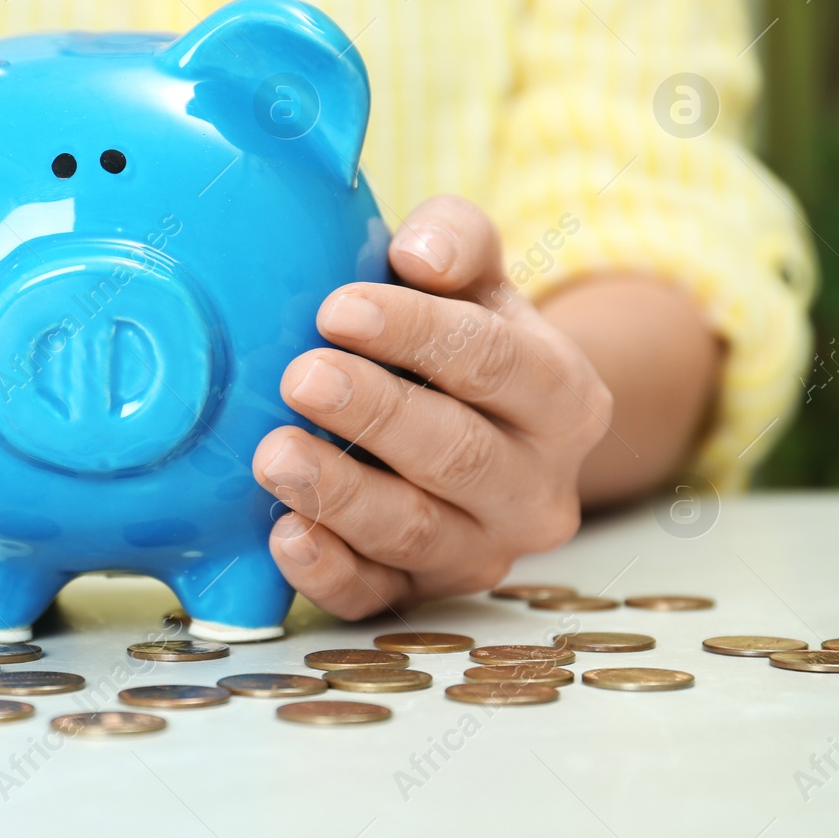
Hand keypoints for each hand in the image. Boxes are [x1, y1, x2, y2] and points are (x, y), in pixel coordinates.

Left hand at [253, 195, 612, 617]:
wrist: (479, 428)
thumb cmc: (463, 337)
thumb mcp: (475, 276)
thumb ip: (457, 240)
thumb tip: (420, 253)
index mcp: (563, 398)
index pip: (495, 362)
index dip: (416, 334)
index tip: (338, 308)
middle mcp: (537, 488)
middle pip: (457, 454)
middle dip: (375, 415)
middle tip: (300, 377)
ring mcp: (482, 550)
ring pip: (416, 532)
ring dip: (340, 495)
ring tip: (274, 455)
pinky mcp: (421, 595)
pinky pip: (376, 597)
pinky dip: (328, 573)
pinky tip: (283, 536)